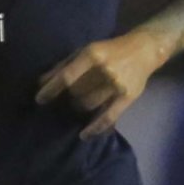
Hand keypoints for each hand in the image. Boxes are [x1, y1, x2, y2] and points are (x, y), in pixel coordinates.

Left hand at [35, 30, 166, 138]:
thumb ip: (65, 64)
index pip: (67, 76)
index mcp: (92, 54)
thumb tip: (42, 82)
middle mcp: (105, 69)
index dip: (51, 89)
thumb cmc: (110, 49)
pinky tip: (84, 135)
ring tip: (80, 105)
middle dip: (69, 97)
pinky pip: (108, 117)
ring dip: (80, 108)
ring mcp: (117, 84)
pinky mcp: (128, 96)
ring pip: (88, 105)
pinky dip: (95, 128)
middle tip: (69, 98)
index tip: (39, 100)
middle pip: (76, 93)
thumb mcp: (87, 49)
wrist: (144, 49)